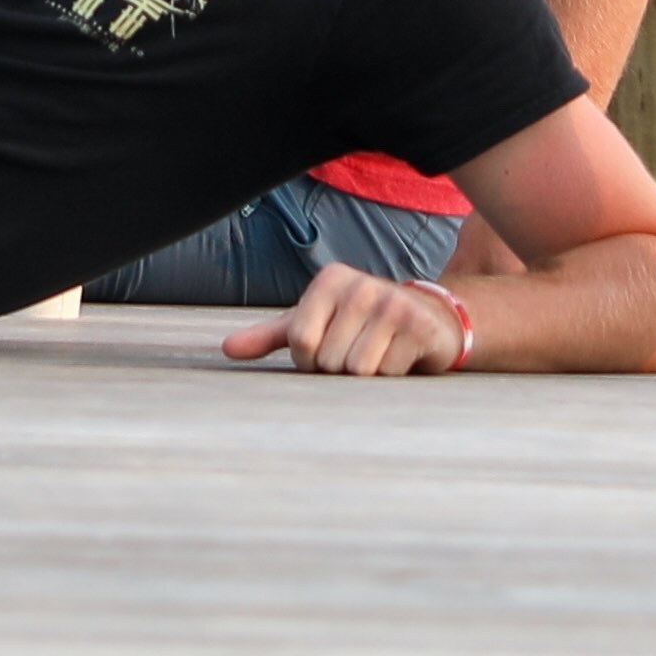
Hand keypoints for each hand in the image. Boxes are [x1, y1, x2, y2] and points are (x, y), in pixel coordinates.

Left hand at [223, 268, 471, 376]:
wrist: (429, 319)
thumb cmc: (360, 324)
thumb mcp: (314, 324)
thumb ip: (270, 336)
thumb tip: (226, 350)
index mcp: (329, 280)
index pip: (301, 340)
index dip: (310, 361)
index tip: (326, 351)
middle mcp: (360, 285)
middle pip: (329, 359)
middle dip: (339, 369)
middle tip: (358, 351)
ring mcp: (392, 303)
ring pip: (357, 369)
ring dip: (365, 375)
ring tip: (377, 354)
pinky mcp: (418, 326)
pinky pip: (387, 373)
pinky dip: (391, 375)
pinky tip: (399, 356)